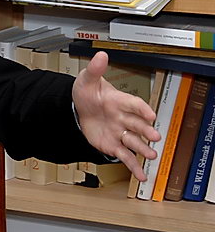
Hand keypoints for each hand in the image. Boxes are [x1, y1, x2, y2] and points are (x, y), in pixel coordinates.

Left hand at [72, 51, 159, 180]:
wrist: (76, 109)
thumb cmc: (86, 93)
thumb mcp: (86, 80)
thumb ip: (94, 70)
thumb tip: (100, 56)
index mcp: (118, 101)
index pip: (133, 104)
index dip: (141, 108)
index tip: (150, 114)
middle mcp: (122, 118)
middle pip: (137, 124)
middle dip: (146, 130)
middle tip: (155, 136)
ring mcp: (119, 133)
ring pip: (134, 142)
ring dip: (143, 148)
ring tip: (152, 155)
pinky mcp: (113, 145)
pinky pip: (125, 157)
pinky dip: (133, 166)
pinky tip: (142, 175)